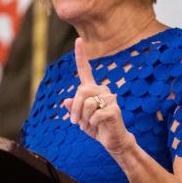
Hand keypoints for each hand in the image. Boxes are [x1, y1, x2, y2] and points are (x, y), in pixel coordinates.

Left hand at [63, 38, 135, 155]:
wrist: (113, 141)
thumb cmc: (97, 128)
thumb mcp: (81, 119)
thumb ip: (74, 110)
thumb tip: (67, 101)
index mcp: (93, 89)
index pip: (85, 70)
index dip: (81, 55)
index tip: (78, 40)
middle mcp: (102, 90)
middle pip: (82, 91)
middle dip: (76, 109)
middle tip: (75, 122)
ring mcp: (110, 98)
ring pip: (88, 104)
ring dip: (84, 118)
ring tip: (90, 125)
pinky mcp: (115, 109)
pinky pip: (95, 115)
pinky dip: (92, 124)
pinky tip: (99, 126)